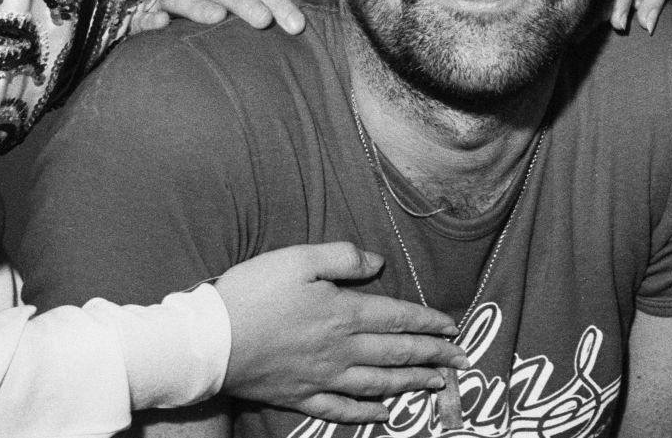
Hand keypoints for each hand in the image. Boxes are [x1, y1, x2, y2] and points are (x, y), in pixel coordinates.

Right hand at [138, 0, 304, 33]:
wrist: (169, 16)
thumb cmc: (219, 7)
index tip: (296, 24)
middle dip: (243, 2)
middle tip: (264, 21)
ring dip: (199, 6)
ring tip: (218, 18)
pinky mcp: (145, 15)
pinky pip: (142, 16)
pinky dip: (149, 19)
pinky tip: (160, 24)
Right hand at [214, 242, 467, 422]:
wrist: (209, 341)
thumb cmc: (253, 293)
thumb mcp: (299, 258)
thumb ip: (343, 257)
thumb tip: (378, 263)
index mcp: (344, 313)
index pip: (399, 318)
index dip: (429, 323)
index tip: (453, 329)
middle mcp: (340, 350)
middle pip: (397, 354)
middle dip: (433, 357)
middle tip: (461, 362)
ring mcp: (322, 377)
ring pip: (378, 384)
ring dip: (411, 384)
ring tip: (436, 385)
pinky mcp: (300, 396)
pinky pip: (343, 409)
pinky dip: (369, 413)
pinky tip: (385, 414)